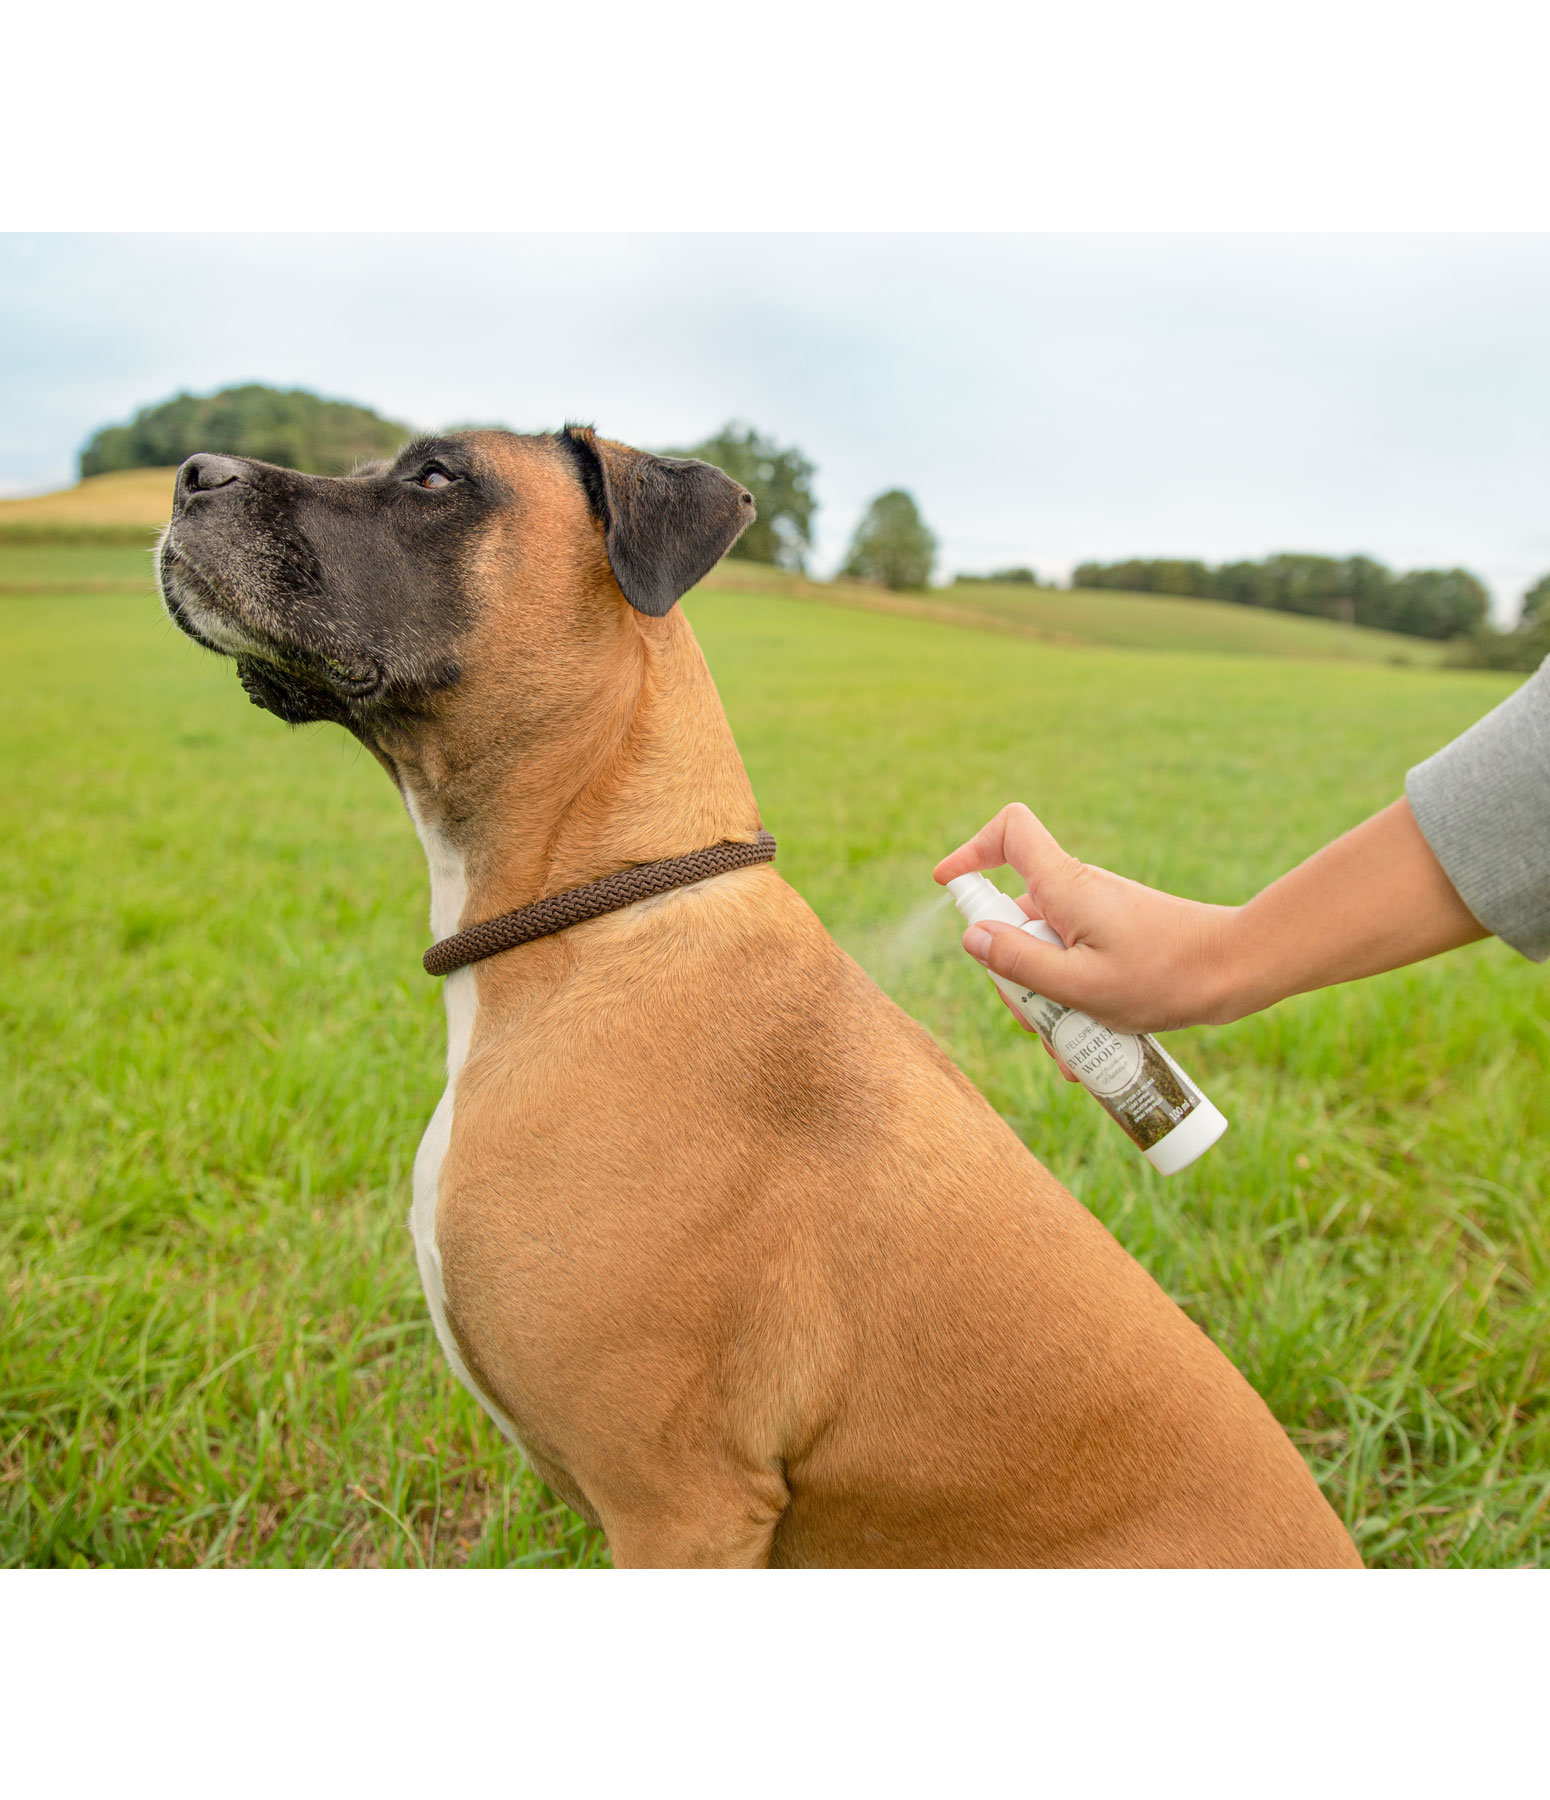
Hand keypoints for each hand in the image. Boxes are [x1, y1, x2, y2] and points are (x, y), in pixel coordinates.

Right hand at [935, 804, 1237, 1032]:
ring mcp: (1094, 915)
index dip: (971, 850)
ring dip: (1045, 1001)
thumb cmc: (1167, 977)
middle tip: (1036, 1023)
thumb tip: (971, 938)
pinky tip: (1087, 1048)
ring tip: (1072, 1049)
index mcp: (1065, 887)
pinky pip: (1072, 964)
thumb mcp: (1084, 986)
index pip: (1009, 832)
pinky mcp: (1112, 936)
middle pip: (1014, 917)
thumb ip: (1022, 963)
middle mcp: (1075, 892)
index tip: (948, 887)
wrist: (1238, 970)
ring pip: (1043, 952)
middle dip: (1013, 974)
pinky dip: (1071, 1001)